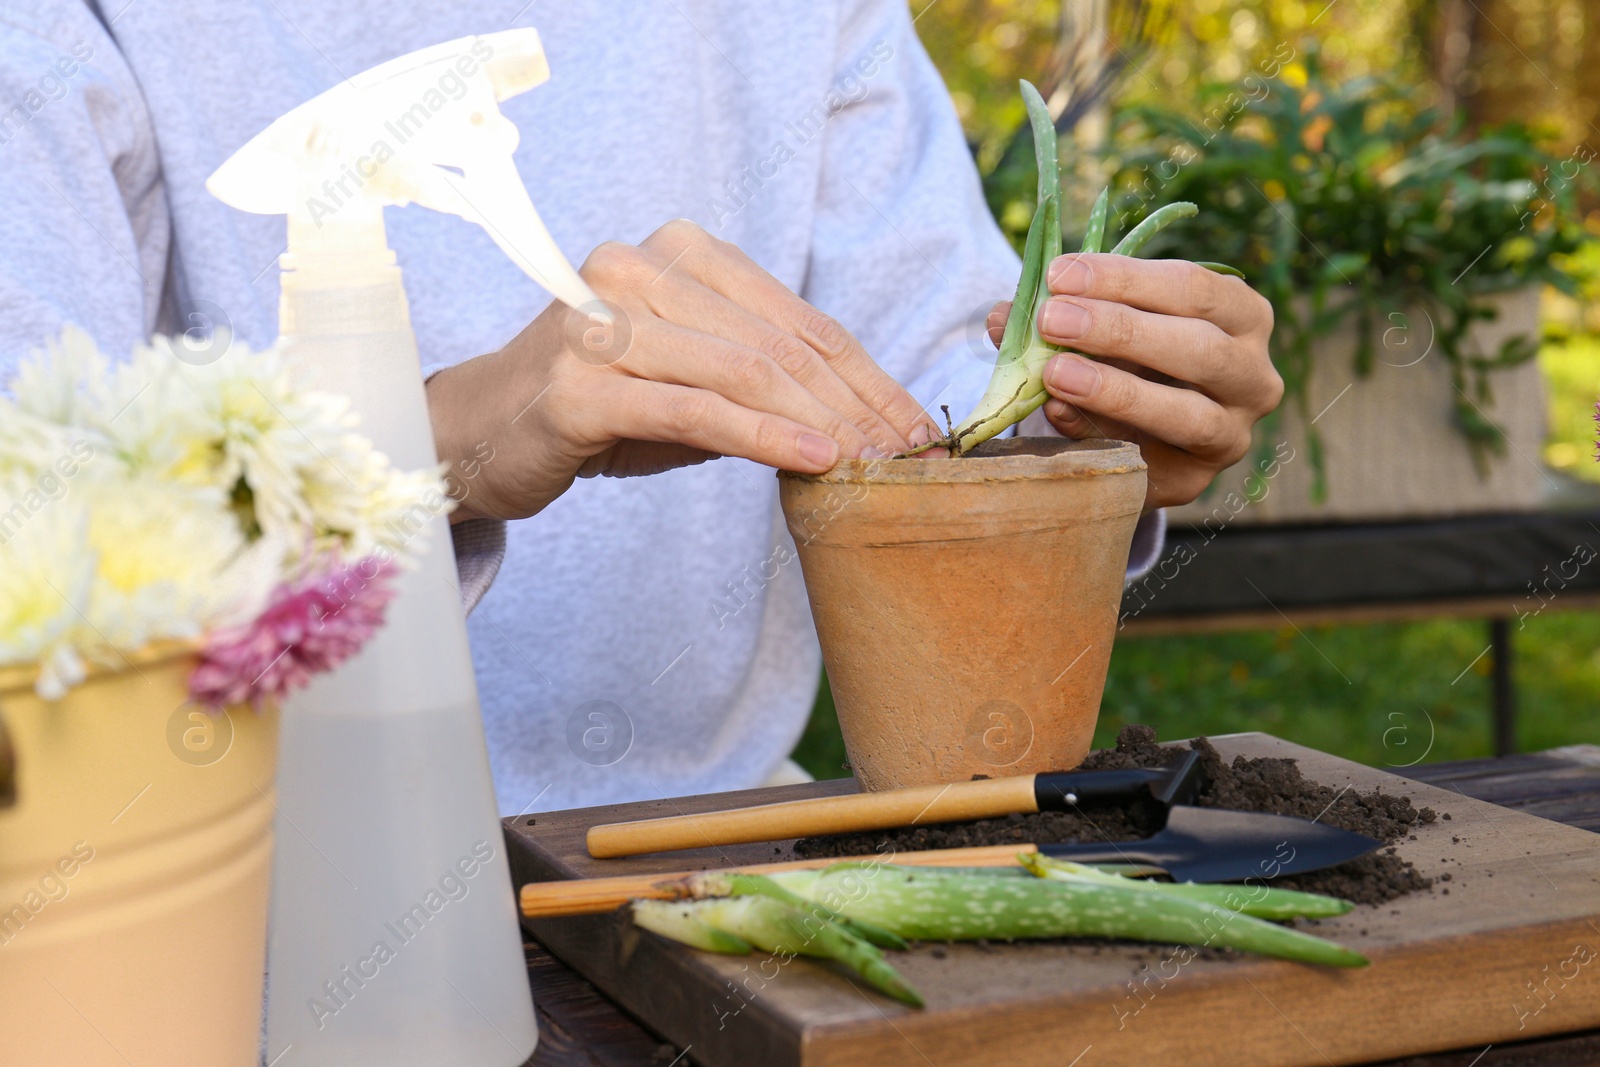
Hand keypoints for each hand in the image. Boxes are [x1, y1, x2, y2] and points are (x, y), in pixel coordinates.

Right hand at [428, 220, 932, 520]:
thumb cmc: (599, 410)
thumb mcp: (691, 385)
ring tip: (874, 468)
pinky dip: (763, 436)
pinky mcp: (579, 382)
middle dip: (857, 406)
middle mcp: (638, 269)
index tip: (916, 427)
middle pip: (779, 344)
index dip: (867, 377)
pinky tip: (814, 461)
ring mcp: (604, 320)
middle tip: (908, 459)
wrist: (476, 435)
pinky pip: (693, 408)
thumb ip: (763, 385)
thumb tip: (867, 425)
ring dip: (823, 425)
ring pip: (744, 371)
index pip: (798, 319)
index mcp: (678, 253)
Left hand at [996, 254, 1280, 508]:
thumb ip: (1063, 313)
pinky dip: (1099, 434)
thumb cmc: (1128, 357)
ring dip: (1116, 390)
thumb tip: (1000, 315)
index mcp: (1242, 316)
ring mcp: (1231, 434)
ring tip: (1055, 371)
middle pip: (1198, 348)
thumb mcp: (1103, 323)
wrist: (1139, 431)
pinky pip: (1150, 461)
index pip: (1193, 287)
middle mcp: (1254, 376)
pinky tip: (1058, 413)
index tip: (1060, 274)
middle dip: (1119, 330)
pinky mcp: (1195, 481)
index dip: (1125, 278)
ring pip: (1187, 414)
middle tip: (1052, 319)